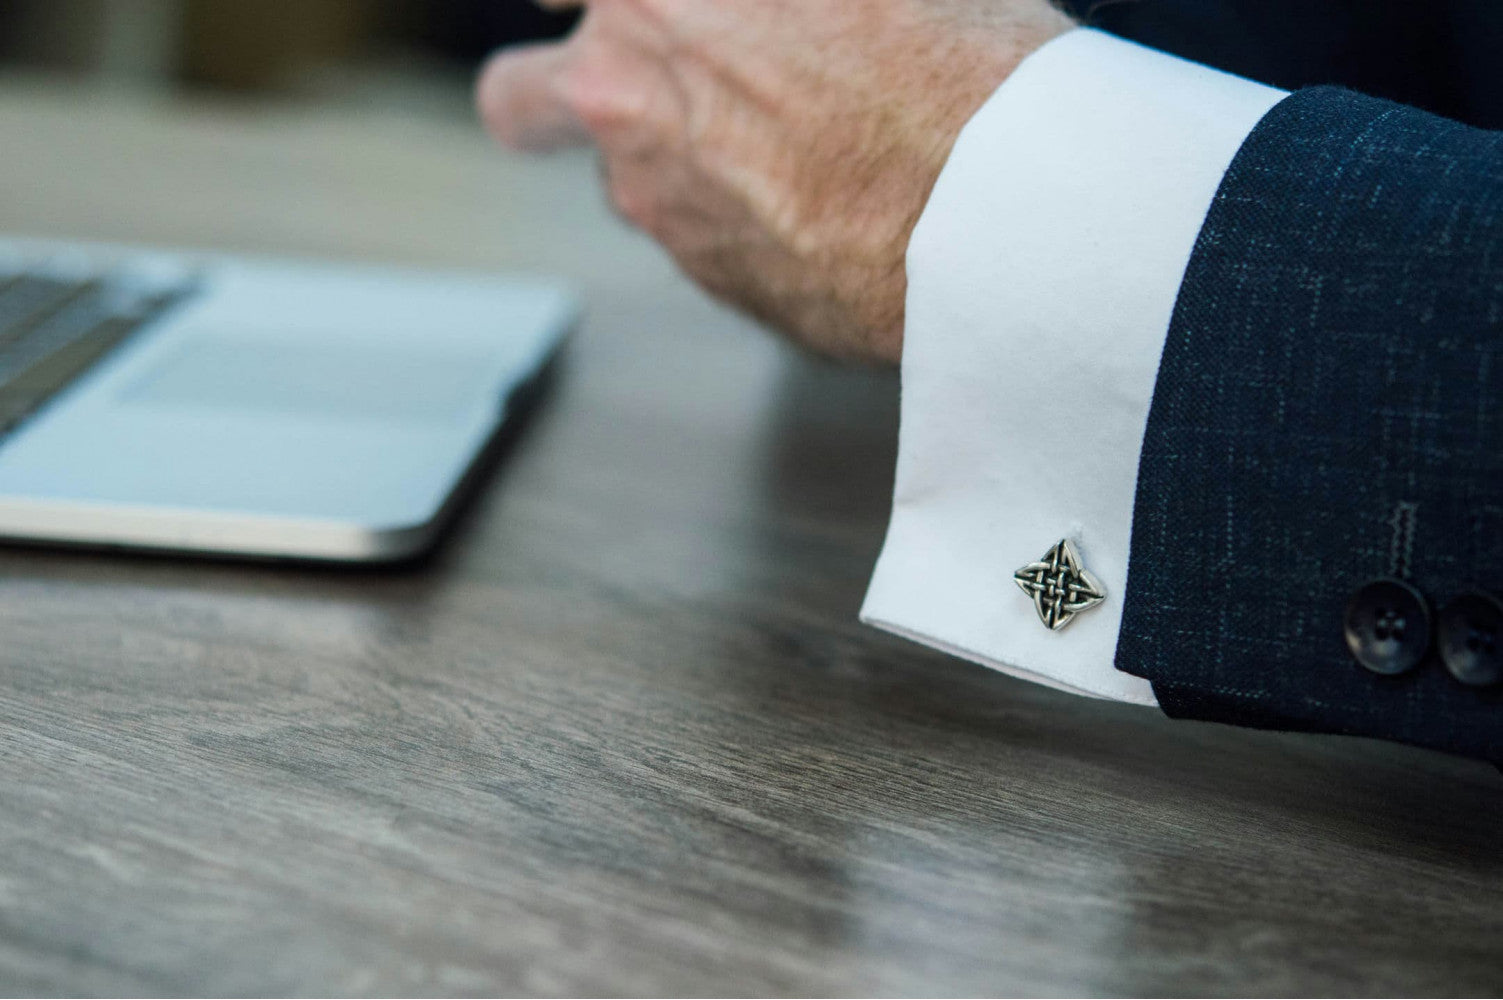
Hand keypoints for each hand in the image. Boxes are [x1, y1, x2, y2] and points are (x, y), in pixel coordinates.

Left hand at [476, 0, 1072, 363]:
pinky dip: (746, 225)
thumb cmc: (950, 61)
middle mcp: (624, 92)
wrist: (1003, 208)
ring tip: (800, 149)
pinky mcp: (713, 279)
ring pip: (626, 180)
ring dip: (679, 165)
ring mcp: (659, 198)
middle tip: (631, 91)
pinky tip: (831, 203)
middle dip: (554, 96)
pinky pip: (702, 242)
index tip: (603, 11)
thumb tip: (771, 9)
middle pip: (521, 102)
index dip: (574, 3)